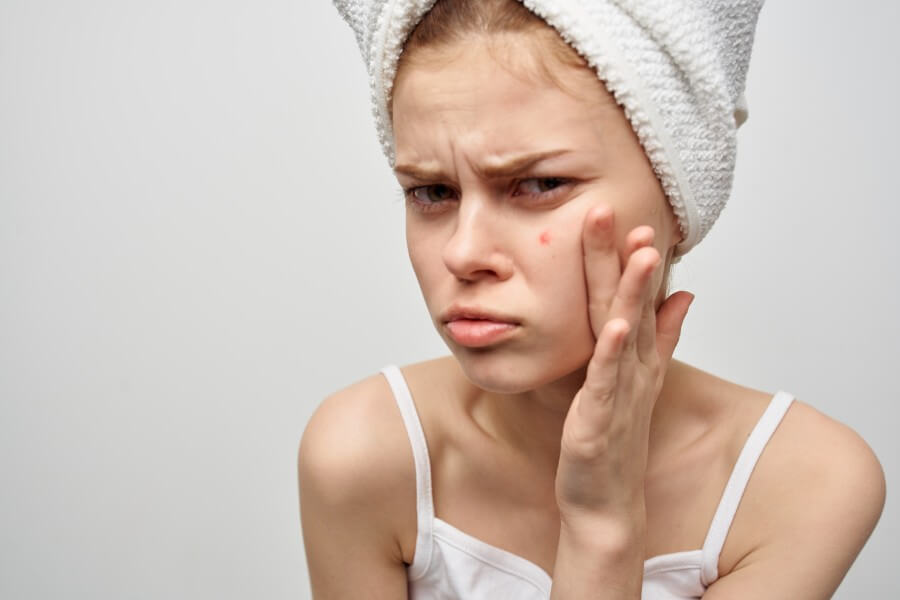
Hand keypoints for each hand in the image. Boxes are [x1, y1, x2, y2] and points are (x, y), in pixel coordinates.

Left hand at [555, 204, 693, 525]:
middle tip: (622, 212)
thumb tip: (683, 293)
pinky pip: (607, 381)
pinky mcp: (601, 418)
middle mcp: (633, 369)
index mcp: (635, 358)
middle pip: (629, 306)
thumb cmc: (614, 438)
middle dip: (626, 259)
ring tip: (640, 253)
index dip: (635, 261)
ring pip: (627, 335)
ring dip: (633, 294)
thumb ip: (662, 336)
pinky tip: (617, 326)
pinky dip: (614, 353)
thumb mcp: (637, 380)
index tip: (635, 219)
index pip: (636, 301)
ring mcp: (620, 393)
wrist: (605, 500)